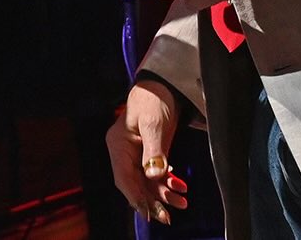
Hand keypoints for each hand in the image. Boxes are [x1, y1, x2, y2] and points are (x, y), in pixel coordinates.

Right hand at [106, 80, 187, 224]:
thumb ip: (154, 150)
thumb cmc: (154, 99)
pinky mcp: (147, 153)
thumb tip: (154, 175)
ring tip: (182, 202)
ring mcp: (135, 154)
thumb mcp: (154, 123)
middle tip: (168, 216)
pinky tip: (179, 187)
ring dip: (162, 193)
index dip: (135, 197)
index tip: (149, 214)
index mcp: (118, 144)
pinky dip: (166, 183)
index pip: (123, 178)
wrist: (164, 85)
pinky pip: (154, 175)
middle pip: (135, 184)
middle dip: (152, 200)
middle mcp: (123, 152)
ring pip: (146, 182)